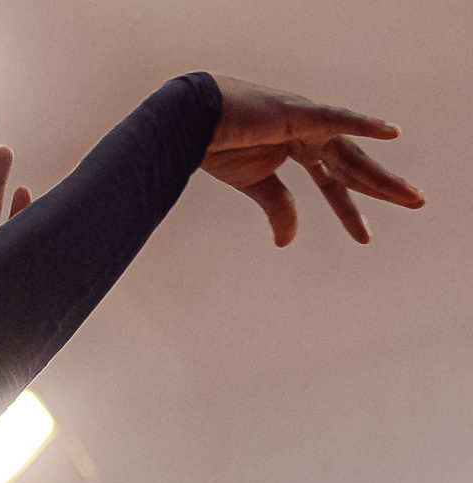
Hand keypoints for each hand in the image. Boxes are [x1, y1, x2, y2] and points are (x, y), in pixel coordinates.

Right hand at [204, 74, 425, 245]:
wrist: (192, 121)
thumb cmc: (219, 145)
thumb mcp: (254, 185)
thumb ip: (278, 208)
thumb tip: (288, 242)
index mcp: (300, 147)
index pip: (333, 182)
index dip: (348, 211)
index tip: (364, 238)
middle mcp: (311, 132)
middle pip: (354, 165)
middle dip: (383, 187)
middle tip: (417, 202)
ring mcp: (308, 120)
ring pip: (353, 152)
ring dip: (382, 174)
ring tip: (410, 195)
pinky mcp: (298, 112)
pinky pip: (337, 119)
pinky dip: (363, 125)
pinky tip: (391, 133)